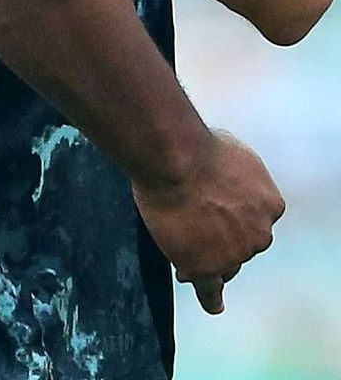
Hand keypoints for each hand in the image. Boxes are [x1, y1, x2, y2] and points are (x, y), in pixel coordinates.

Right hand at [132, 128, 284, 313]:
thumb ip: (239, 177)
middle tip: (198, 222)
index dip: (236, 215)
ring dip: (210, 258)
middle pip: (244, 245)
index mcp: (271, 205)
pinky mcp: (207, 267)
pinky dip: (212, 297)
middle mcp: (260, 233)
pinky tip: (212, 302)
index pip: (257, 219)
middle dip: (225, 238)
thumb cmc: (199, 146)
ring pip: (225, 265)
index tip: (219, 208)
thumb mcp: (236, 153)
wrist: (176, 158)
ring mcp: (234, 253)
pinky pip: (211, 289)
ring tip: (187, 245)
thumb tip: (226, 180)